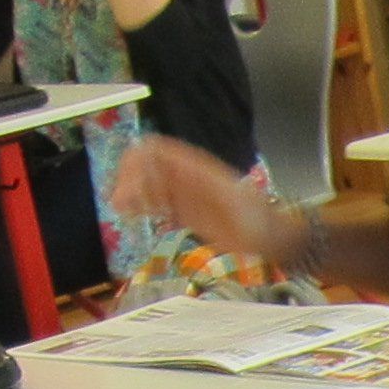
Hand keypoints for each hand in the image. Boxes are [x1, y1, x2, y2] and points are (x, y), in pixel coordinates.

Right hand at [113, 137, 284, 260]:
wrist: (269, 237)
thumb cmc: (252, 216)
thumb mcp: (226, 197)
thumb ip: (195, 183)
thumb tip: (173, 176)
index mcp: (193, 165)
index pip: (154, 150)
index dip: (137, 162)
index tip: (128, 183)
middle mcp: (185, 175)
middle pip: (145, 166)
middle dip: (129, 179)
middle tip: (120, 202)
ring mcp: (184, 193)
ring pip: (147, 184)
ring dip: (131, 192)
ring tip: (122, 209)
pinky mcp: (185, 211)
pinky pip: (156, 203)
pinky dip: (141, 205)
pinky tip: (133, 214)